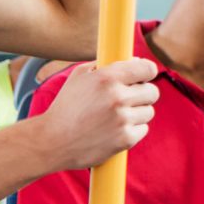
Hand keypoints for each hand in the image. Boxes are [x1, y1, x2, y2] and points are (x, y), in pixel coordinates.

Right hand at [34, 57, 158, 172]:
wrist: (51, 141)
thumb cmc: (65, 107)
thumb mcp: (78, 77)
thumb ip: (105, 66)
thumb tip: (132, 61)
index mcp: (107, 77)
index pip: (147, 68)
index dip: (147, 72)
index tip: (143, 78)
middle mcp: (117, 97)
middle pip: (152, 91)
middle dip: (143, 94)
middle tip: (129, 100)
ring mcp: (122, 119)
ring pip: (148, 112)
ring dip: (137, 114)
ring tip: (117, 117)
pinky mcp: (125, 139)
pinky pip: (143, 130)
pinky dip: (132, 130)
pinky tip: (115, 131)